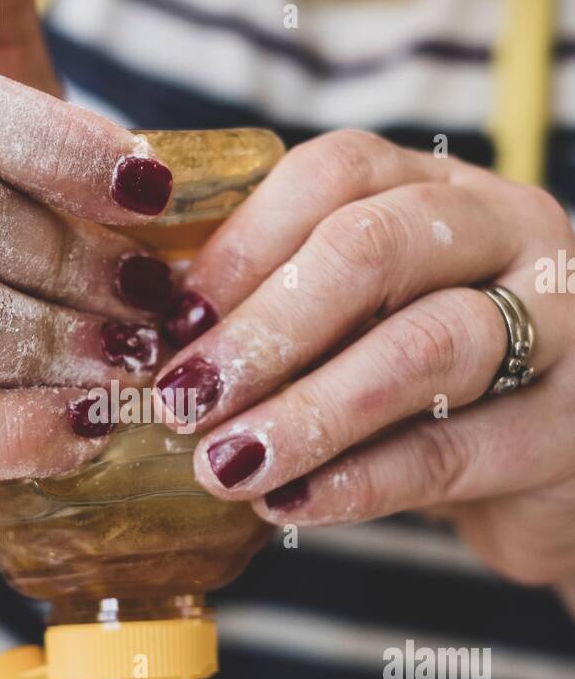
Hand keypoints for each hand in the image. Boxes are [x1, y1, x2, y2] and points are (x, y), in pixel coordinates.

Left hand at [153, 129, 574, 588]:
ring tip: (226, 463)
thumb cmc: (437, 385)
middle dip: (263, 327)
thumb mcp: (366, 325)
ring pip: (426, 346)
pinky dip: (362, 480)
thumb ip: (286, 313)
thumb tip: (147, 341)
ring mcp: (561, 322)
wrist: (563, 467)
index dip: (240, 246)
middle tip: (183, 398)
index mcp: (438, 188)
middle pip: (376, 246)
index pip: (334, 174)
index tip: (167, 324)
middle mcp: (506, 232)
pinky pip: (456, 449)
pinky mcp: (572, 428)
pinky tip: (292, 504)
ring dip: (308, 409)